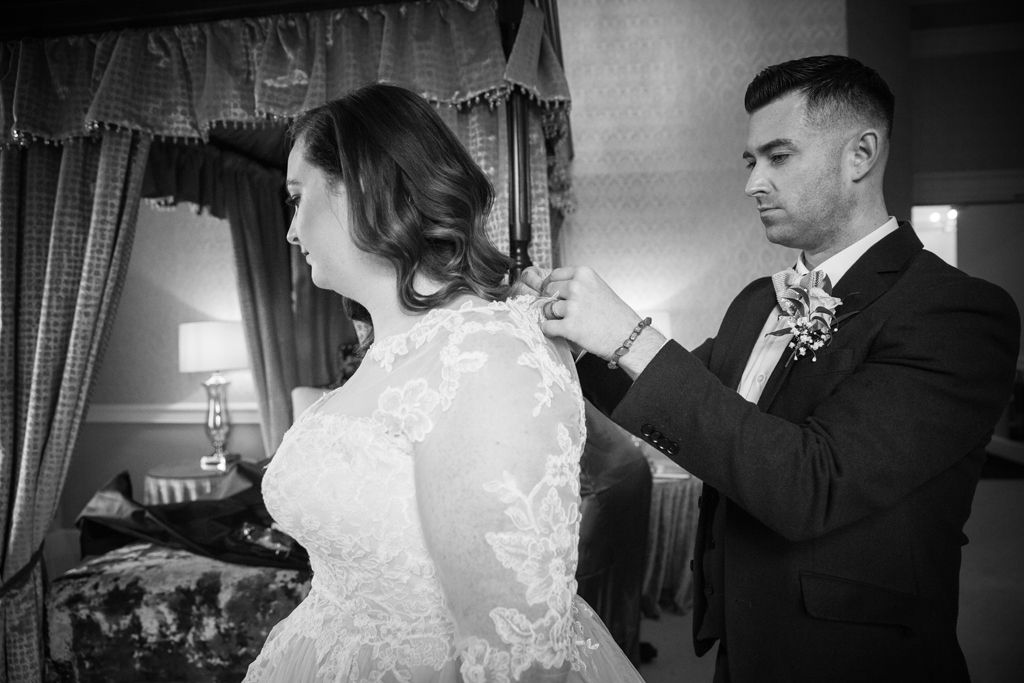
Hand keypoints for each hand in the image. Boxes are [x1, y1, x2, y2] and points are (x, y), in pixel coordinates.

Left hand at [522, 266, 663, 372]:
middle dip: (552, 301)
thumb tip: (548, 286)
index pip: (554, 275)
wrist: (629, 337)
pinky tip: (562, 332)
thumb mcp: (598, 288)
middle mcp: (577, 286)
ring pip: (546, 309)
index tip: (553, 293)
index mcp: (584, 274)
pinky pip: (546, 326)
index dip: (552, 285)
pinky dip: (551, 331)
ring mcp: (573, 306)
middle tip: (564, 311)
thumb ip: (577, 284)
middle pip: (548, 290)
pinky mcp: (569, 326)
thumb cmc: (615, 315)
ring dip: (553, 317)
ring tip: (569, 322)